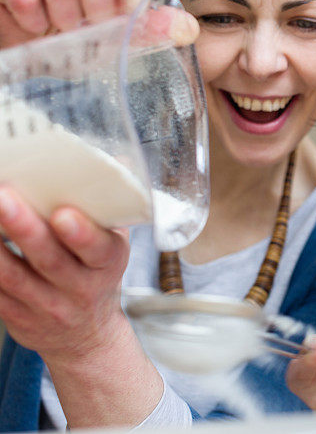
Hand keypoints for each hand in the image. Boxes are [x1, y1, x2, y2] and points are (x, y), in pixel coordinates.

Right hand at [0, 0, 197, 48]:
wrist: (23, 57)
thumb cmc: (70, 43)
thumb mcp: (115, 41)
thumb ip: (150, 31)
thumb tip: (188, 27)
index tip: (130, 5)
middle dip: (97, 10)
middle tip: (89, 28)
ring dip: (64, 18)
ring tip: (61, 30)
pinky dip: (33, 22)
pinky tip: (35, 28)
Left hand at [0, 185, 130, 364]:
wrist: (86, 336)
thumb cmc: (97, 278)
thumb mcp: (115, 245)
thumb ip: (112, 207)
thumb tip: (120, 161)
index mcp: (108, 263)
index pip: (97, 248)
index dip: (80, 233)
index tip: (63, 213)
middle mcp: (79, 288)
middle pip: (50, 259)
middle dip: (25, 229)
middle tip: (4, 198)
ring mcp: (46, 305)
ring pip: (13, 277)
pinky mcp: (16, 316)